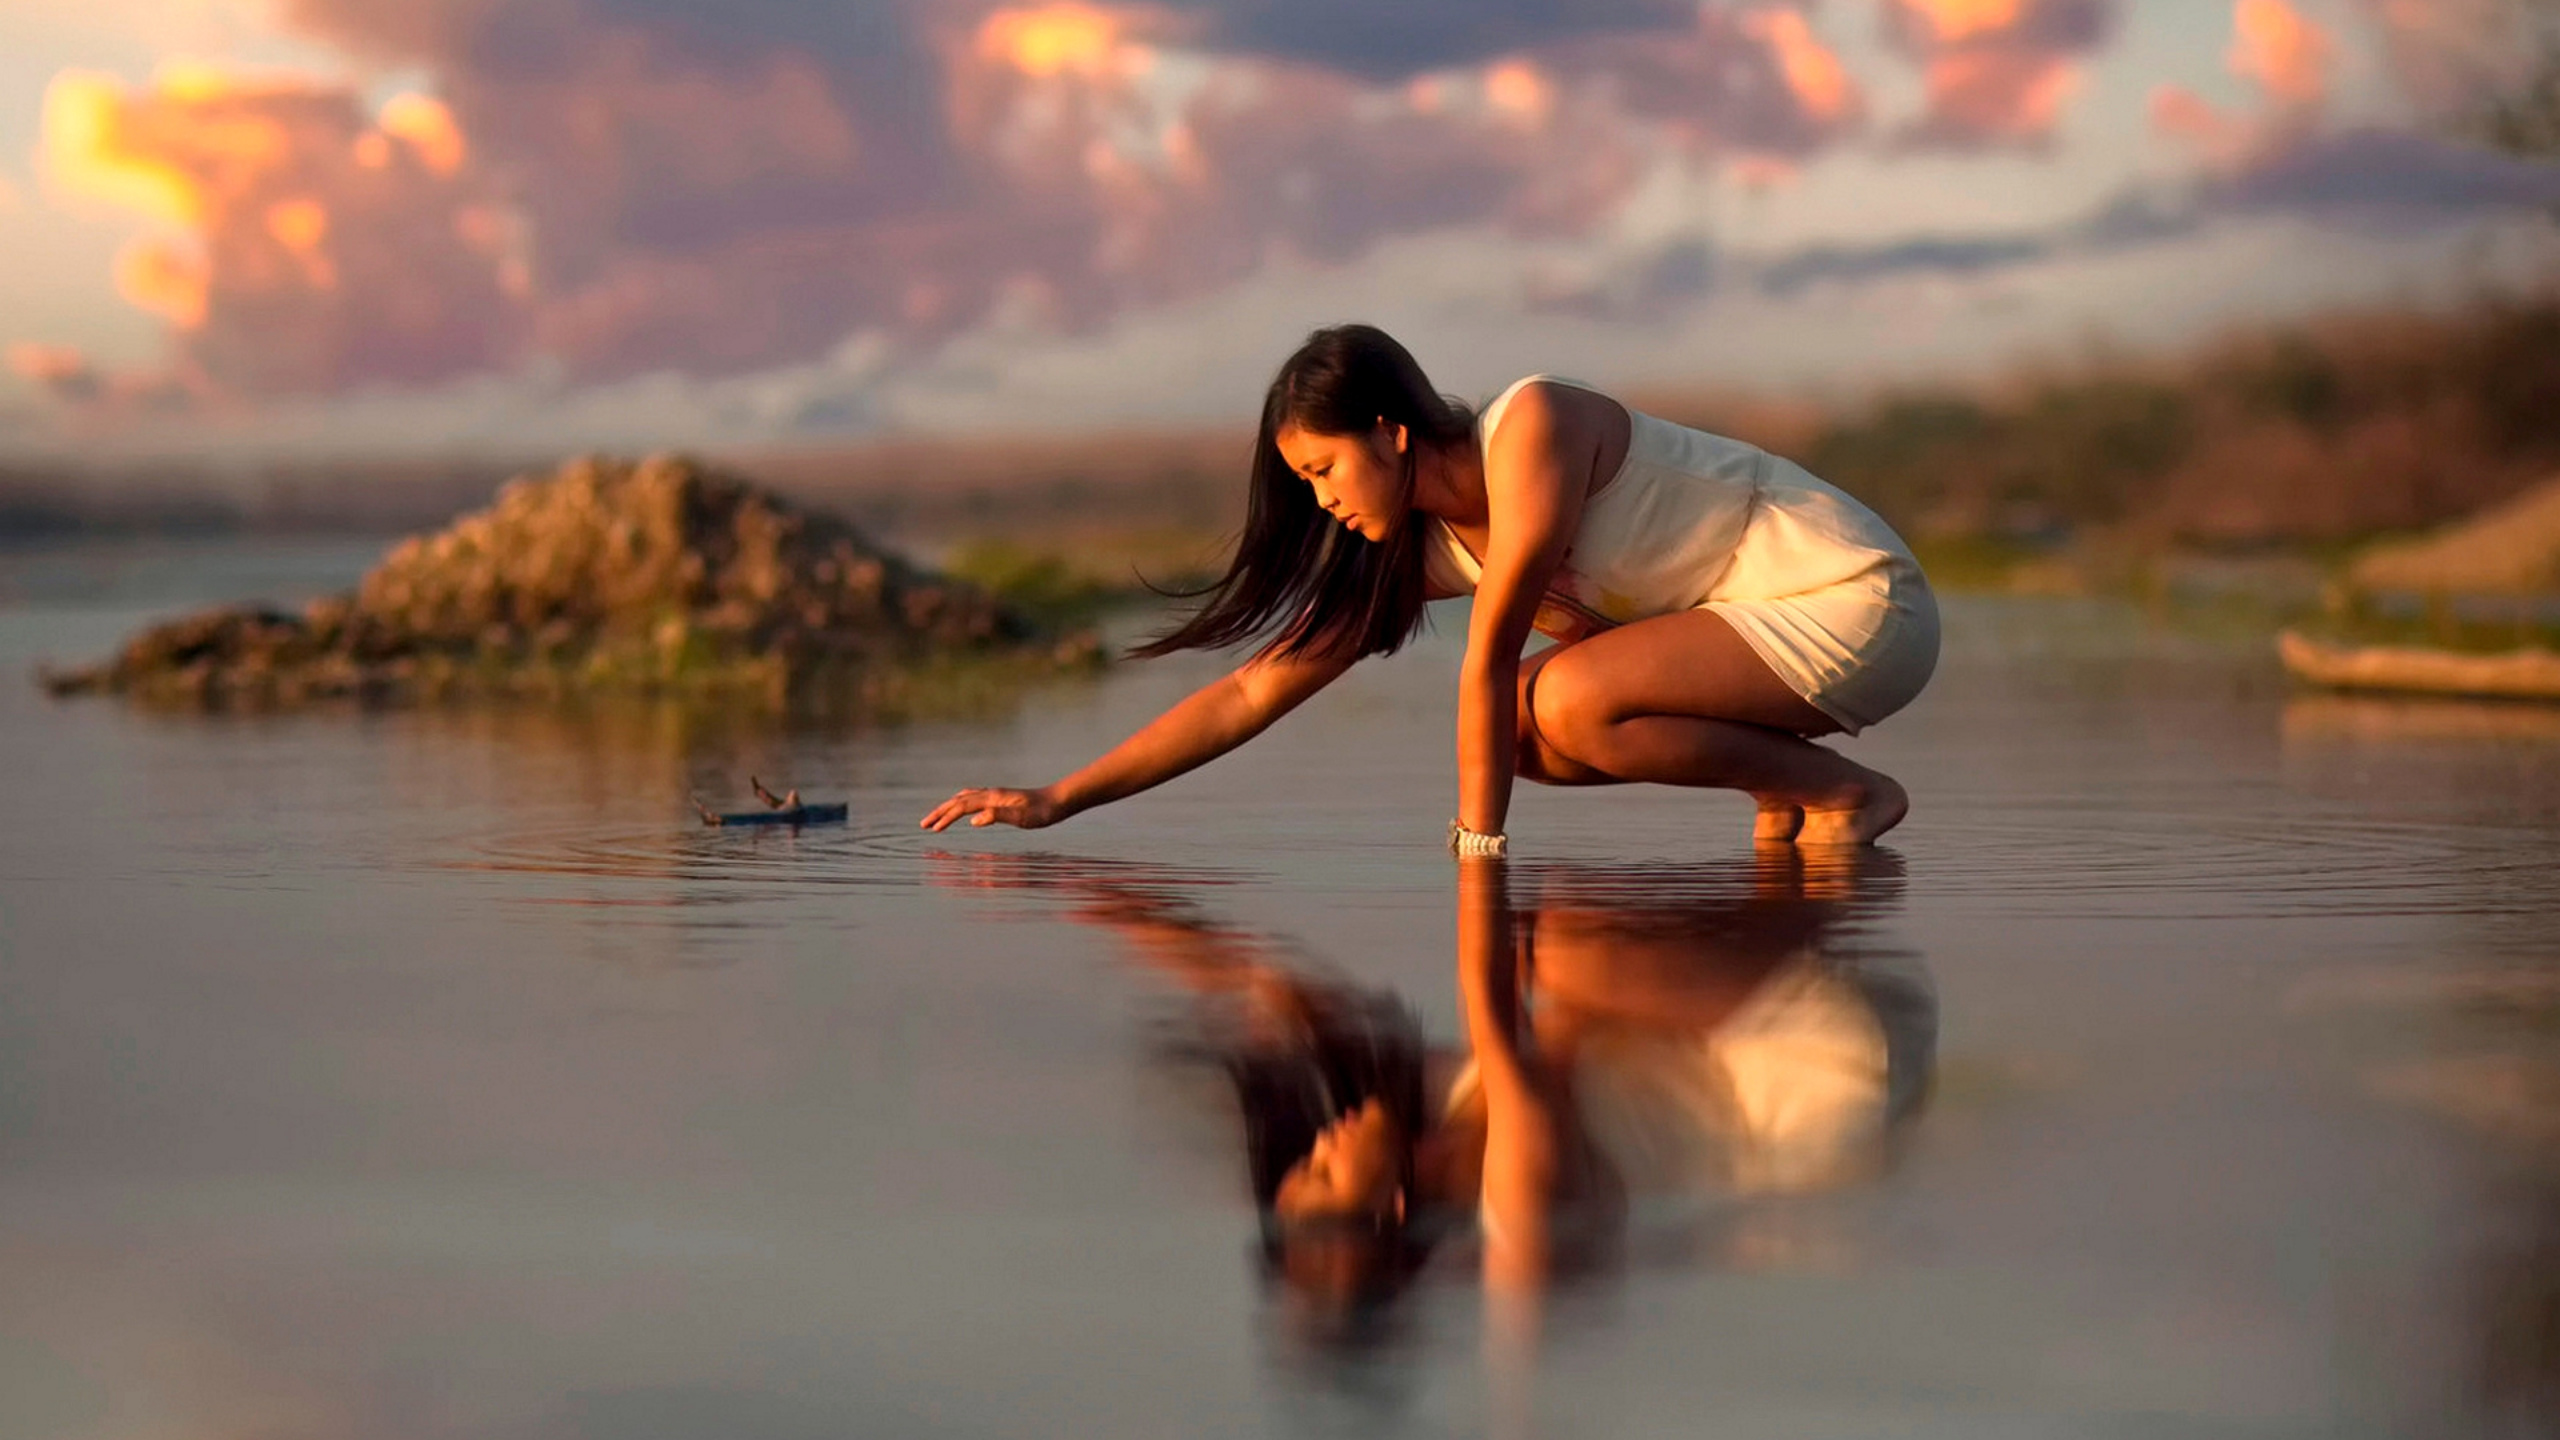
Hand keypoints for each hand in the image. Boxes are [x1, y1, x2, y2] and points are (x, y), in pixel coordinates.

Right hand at [920, 785, 1067, 831]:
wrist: (1058, 801)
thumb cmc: (1042, 812)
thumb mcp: (1022, 818)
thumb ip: (997, 817)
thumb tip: (973, 821)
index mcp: (993, 798)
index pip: (962, 807)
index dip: (946, 818)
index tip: (933, 830)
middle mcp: (991, 794)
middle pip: (958, 801)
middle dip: (940, 812)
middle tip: (923, 824)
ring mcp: (995, 795)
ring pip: (964, 798)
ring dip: (948, 807)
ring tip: (936, 817)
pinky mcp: (1000, 798)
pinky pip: (973, 798)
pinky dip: (961, 803)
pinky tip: (962, 809)